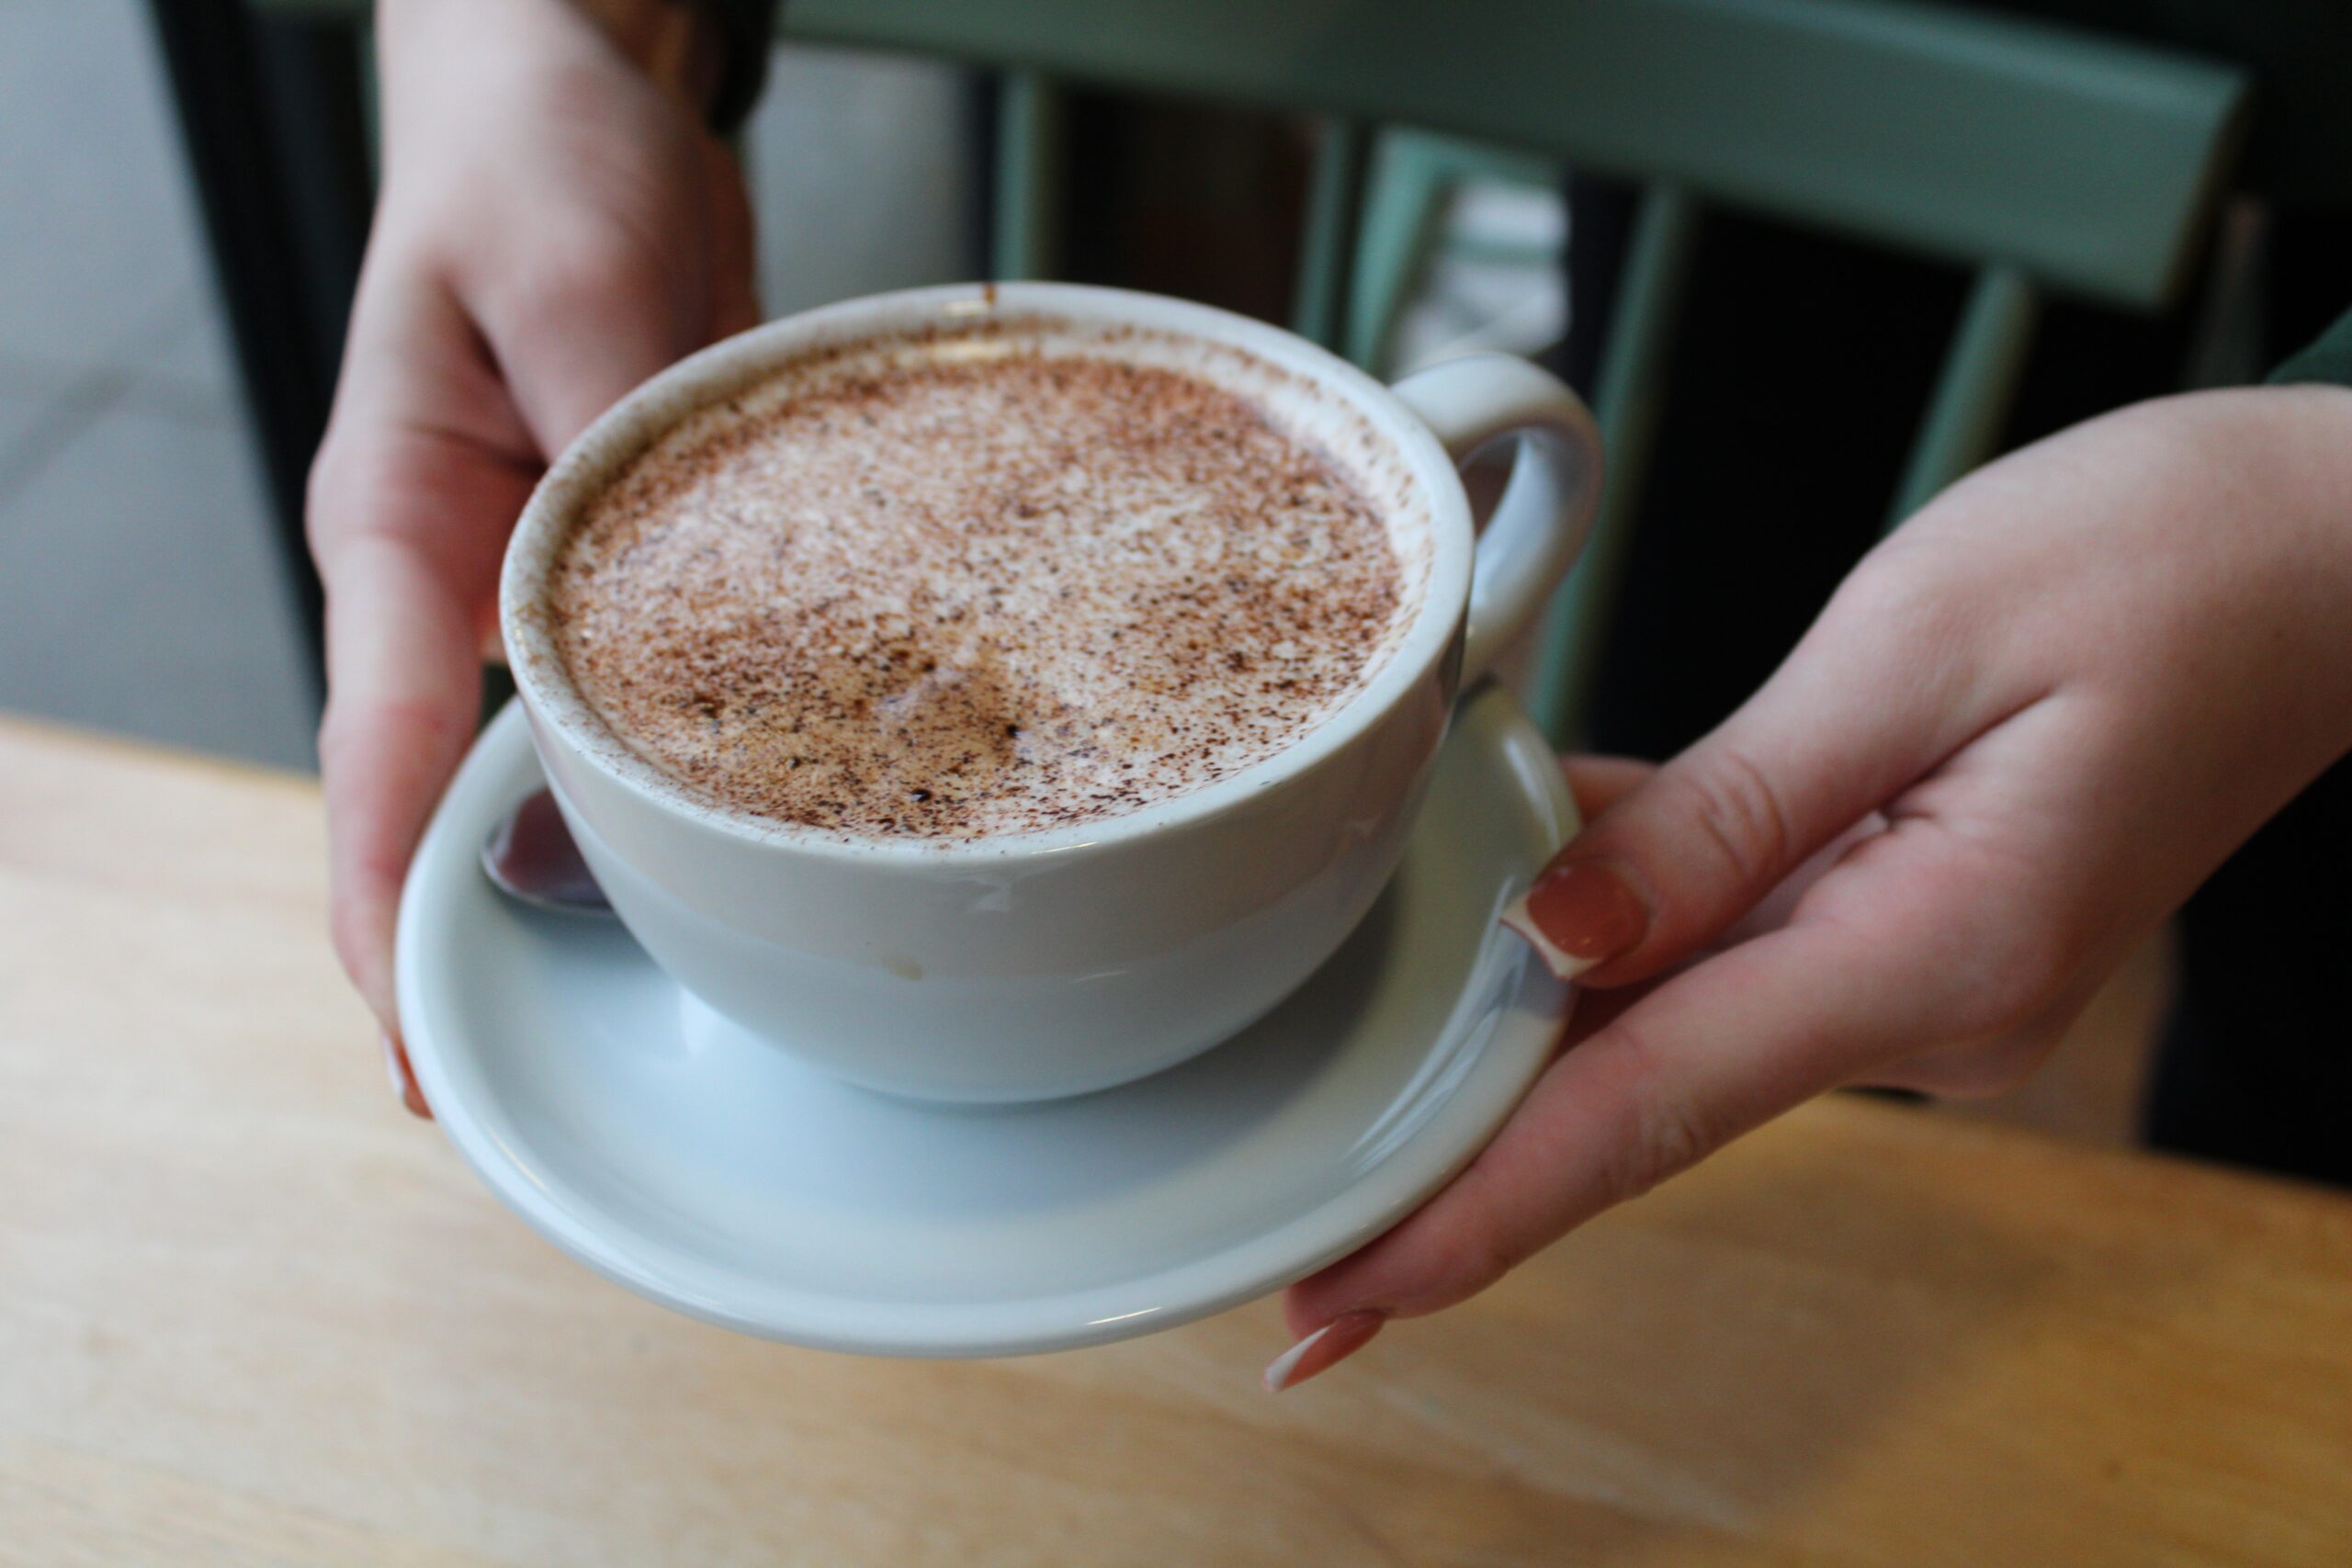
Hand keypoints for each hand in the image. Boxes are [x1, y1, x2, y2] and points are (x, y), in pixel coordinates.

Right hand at [308, 0, 757, 1110]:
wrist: (580, 95)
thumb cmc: (539, 155)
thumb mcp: (574, 274)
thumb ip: (614, 441)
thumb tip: (667, 607)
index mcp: (398, 523)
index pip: (376, 746)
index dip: (388, 897)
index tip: (411, 1023)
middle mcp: (453, 576)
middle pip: (445, 795)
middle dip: (478, 938)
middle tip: (538, 1083)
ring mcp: (534, 579)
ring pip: (541, 764)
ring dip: (578, 882)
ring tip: (653, 1012)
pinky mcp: (623, 563)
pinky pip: (633, 698)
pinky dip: (664, 781)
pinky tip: (738, 847)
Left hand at [1270, 384, 2351, 1387]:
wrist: (2315, 555)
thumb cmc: (2152, 561)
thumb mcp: (1916, 647)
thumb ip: (1726, 809)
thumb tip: (1551, 930)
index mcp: (1931, 956)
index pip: (1647, 1111)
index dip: (1479, 1212)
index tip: (1344, 1296)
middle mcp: (1922, 1007)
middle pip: (1635, 1095)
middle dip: (1464, 1164)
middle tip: (1296, 1241)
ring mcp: (1919, 979)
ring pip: (1669, 1022)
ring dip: (1523, 1041)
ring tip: (1360, 1082)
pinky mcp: (1907, 926)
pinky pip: (1727, 948)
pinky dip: (1618, 933)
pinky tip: (1519, 889)